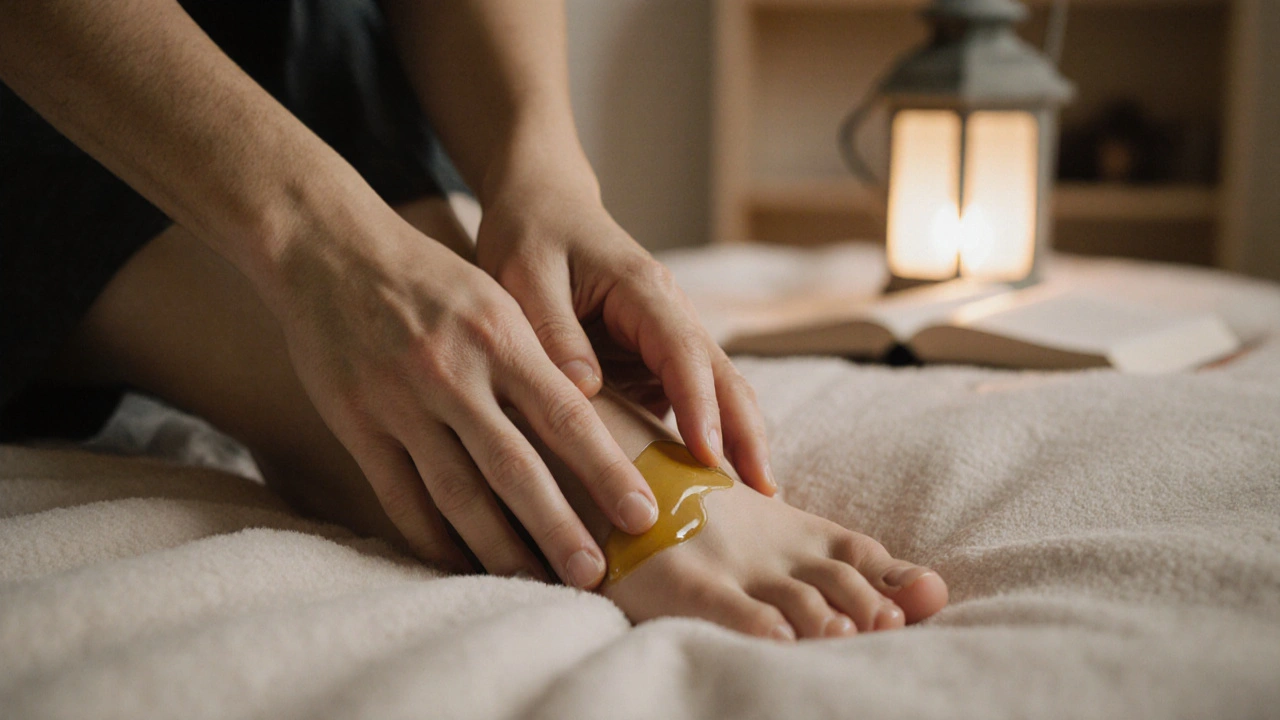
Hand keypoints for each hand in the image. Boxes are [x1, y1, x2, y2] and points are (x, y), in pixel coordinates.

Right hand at [262, 198, 659, 587]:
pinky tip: (460, 566)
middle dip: (558, 527)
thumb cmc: (431, 278)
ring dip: (499, 547)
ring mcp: (400, 403)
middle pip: (514, 468)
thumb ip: (538, 360)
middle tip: (594, 576)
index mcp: (499, 337)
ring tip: (535, 583)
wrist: (330, 249)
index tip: (641, 516)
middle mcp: (453, 373)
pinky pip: (400, 496)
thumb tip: (593, 427)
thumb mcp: (496, 301)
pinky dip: (431, 537)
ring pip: (457, 493)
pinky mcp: (356, 424)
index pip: (566, 417)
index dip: (605, 472)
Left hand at [474, 177, 777, 495]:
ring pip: (718, 390)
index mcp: (642, 288)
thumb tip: (584, 391)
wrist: (543, 205)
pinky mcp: (655, 358)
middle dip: (747, 432)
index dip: (699, 405)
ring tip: (754, 501)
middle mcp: (670, 312)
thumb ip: (552, 331)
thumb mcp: (524, 275)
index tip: (708, 455)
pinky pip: (688, 401)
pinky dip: (705, 439)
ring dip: (738, 441)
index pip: (682, 351)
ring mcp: (668, 337)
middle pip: (722, 375)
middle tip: (764, 492)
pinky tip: (705, 485)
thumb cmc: (531, 235)